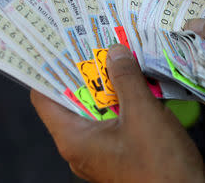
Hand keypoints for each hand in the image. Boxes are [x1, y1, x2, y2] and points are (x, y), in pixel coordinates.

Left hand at [31, 44, 204, 182]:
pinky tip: (137, 81)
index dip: (50, 70)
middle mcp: (81, 145)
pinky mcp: (121, 151)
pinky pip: (114, 119)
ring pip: (97, 108)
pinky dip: (122, 99)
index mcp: (73, 139)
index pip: (44, 98)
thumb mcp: (142, 113)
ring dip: (108, 84)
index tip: (61, 46)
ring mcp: (101, 150)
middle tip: (95, 42)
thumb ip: (126, 79)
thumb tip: (114, 51)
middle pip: (72, 100)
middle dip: (85, 71)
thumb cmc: (160, 163)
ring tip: (118, 55)